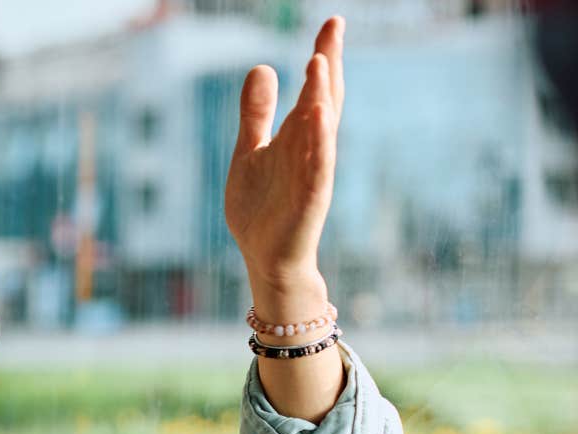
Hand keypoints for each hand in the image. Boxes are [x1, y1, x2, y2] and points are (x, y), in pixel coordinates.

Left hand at [224, 16, 344, 323]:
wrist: (265, 259)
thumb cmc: (262, 207)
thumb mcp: (251, 151)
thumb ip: (256, 113)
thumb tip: (262, 66)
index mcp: (299, 137)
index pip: (315, 89)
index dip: (324, 55)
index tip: (332, 21)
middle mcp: (311, 150)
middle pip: (324, 99)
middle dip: (328, 63)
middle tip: (333, 25)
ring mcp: (313, 174)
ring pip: (321, 130)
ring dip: (321, 96)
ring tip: (319, 60)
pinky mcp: (309, 199)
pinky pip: (316, 167)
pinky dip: (318, 143)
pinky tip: (318, 118)